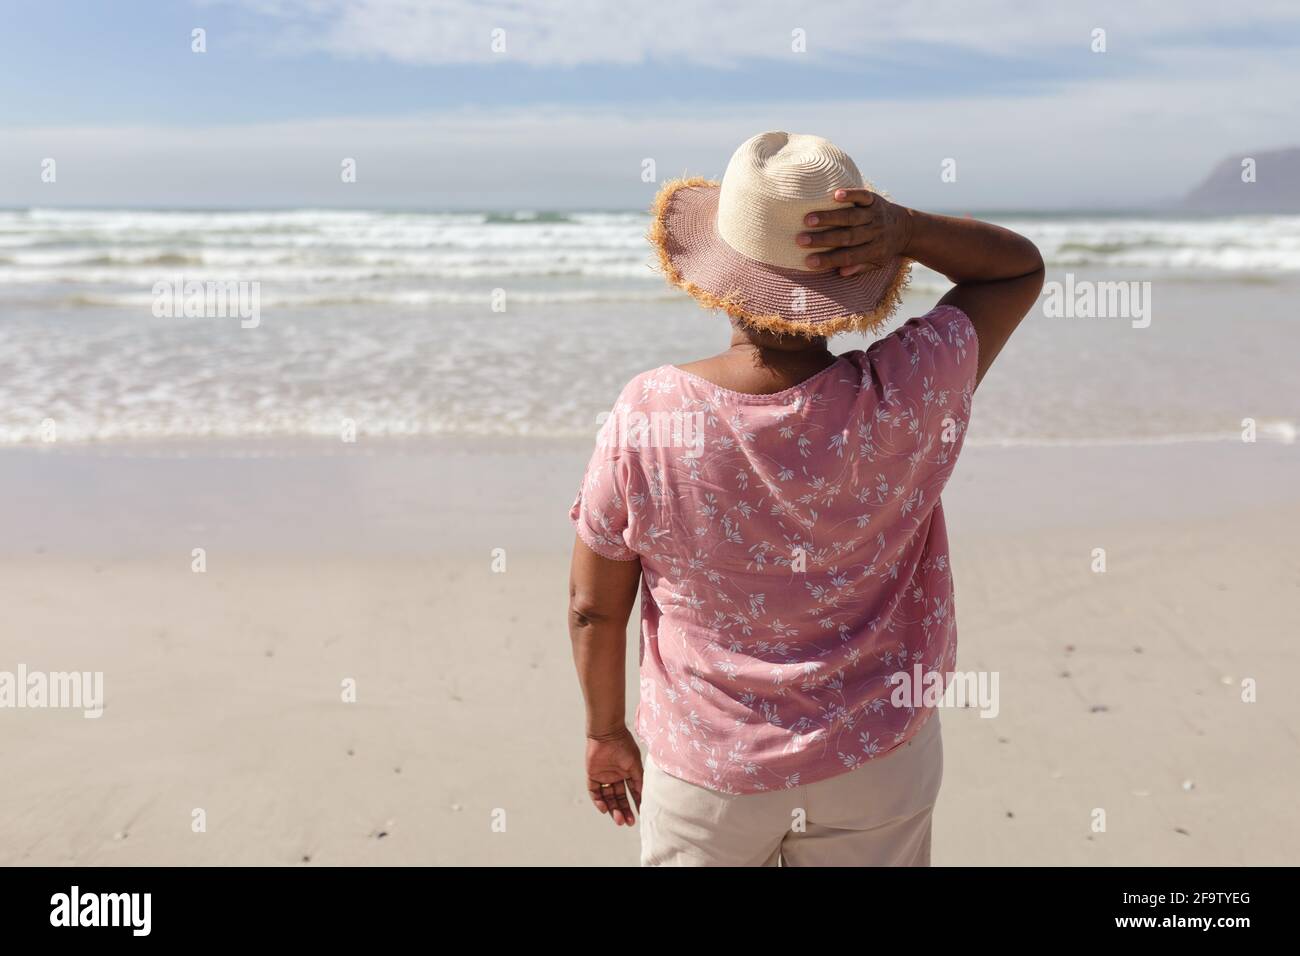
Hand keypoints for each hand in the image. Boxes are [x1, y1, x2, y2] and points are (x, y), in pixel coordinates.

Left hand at [585, 726, 642, 825]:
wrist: (607, 732)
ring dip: (613, 809)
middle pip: (619, 798)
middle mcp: (616, 777)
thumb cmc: (624, 745)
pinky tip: (605, 809)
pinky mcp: (592, 776)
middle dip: (624, 810)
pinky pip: (595, 792)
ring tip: (619, 820)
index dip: (635, 803)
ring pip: (608, 798)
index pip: (632, 793)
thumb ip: (639, 780)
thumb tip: (644, 797)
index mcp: (627, 773)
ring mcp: (604, 777)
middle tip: (628, 822)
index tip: (640, 815)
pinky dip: (599, 801)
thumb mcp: (635, 765)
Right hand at [796, 189, 912, 276]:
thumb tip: (841, 272)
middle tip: (800, 240)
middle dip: (823, 239)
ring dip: (829, 217)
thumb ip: (859, 268)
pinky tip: (835, 194)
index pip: (849, 256)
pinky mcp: (875, 200)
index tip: (808, 261)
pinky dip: (851, 194)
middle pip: (847, 236)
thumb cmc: (884, 249)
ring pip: (851, 216)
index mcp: (874, 250)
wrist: (906, 228)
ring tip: (808, 219)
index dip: (828, 260)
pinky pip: (863, 196)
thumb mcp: (877, 264)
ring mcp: (874, 215)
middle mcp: (874, 232)